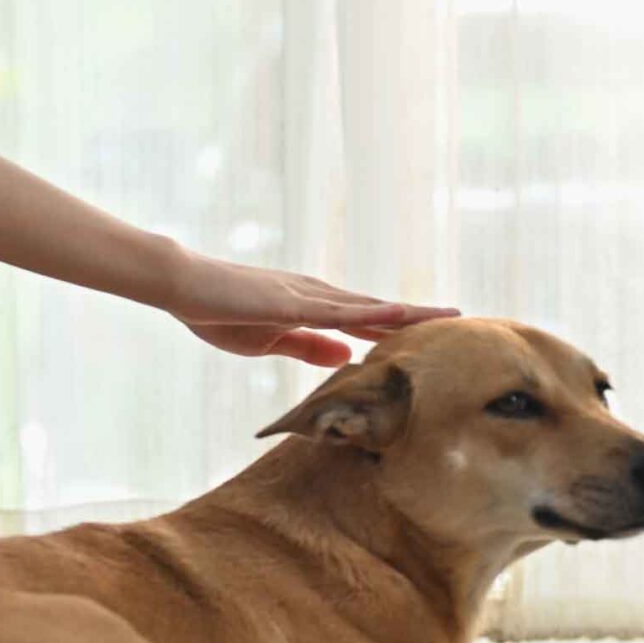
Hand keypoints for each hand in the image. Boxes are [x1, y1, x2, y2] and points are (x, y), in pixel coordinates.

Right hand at [171, 254, 457, 367]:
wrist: (184, 286)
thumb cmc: (220, 312)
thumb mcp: (269, 340)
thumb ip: (308, 346)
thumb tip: (347, 356)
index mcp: (311, 307)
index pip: (365, 320)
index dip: (400, 326)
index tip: (434, 333)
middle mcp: (317, 295)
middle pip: (377, 309)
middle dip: (418, 316)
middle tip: (459, 319)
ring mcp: (307, 296)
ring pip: (367, 306)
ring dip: (407, 311)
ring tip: (446, 314)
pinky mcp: (291, 302)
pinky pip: (338, 311)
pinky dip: (371, 312)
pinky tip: (398, 312)